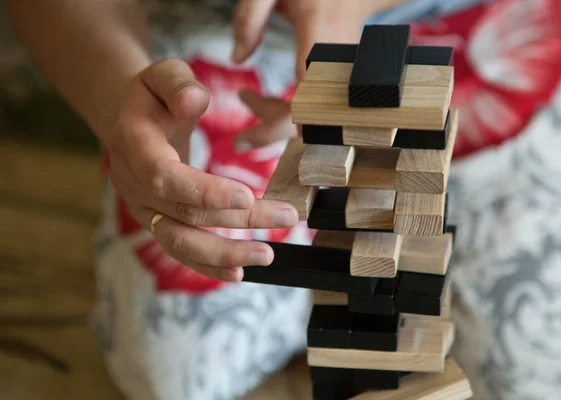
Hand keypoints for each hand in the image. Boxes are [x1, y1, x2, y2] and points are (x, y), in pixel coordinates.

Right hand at [105, 58, 298, 281]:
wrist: (133, 120)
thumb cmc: (156, 95)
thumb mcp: (163, 74)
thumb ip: (177, 83)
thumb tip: (194, 101)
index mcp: (132, 143)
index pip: (164, 176)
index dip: (203, 191)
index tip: (246, 197)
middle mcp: (133, 182)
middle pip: (184, 213)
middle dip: (237, 220)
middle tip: (286, 218)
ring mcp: (143, 208)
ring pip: (181, 241)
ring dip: (224, 253)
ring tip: (266, 255)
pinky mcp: (156, 220)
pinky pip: (180, 248)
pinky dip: (208, 264)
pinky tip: (238, 272)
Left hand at [230, 0, 375, 149]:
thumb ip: (249, 17)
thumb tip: (237, 59)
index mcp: (321, 28)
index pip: (307, 88)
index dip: (289, 121)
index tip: (255, 140)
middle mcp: (338, 56)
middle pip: (312, 111)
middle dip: (274, 129)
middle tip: (238, 139)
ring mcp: (343, 71)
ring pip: (313, 111)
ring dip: (276, 115)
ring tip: (245, 98)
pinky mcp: (339, 79)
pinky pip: (315, 104)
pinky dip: (288, 108)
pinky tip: (263, 99)